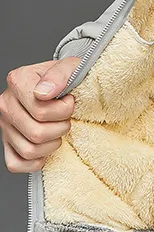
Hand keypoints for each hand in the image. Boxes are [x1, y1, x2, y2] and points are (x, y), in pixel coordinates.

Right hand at [0, 58, 79, 172]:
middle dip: (61, 128)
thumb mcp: (70, 67)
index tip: (70, 100)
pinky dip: (36, 161)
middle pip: (37, 133)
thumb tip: (44, 93)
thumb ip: (59, 75)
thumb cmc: (66, 78)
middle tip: (65, 118)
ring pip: (29, 150)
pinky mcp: (7, 143)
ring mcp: (4, 125)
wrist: (62, 86)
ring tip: (57, 129)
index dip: (64, 110)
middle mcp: (6, 104)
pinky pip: (16, 164)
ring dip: (52, 144)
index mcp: (18, 81)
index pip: (41, 111)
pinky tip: (46, 146)